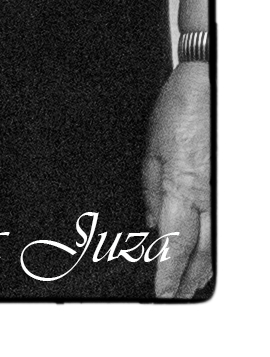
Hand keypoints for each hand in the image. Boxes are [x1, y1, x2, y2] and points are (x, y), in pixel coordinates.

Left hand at [143, 60, 210, 298]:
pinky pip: (225, 226)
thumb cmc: (178, 110)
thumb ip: (152, 190)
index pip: (174, 242)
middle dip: (187, 278)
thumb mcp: (151, 148)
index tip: (160, 290)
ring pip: (217, 244)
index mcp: (180, 186)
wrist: (208, 87)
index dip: (167, 270)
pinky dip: (217, 246)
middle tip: (174, 296)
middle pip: (200, 252)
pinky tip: (211, 257)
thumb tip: (152, 224)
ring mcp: (223, 193)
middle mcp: (207, 196)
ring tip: (191, 286)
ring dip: (204, 268)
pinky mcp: (231, 187)